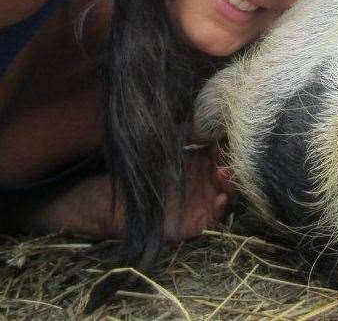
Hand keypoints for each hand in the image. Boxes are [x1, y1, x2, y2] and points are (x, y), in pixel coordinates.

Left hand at [21, 146, 234, 240]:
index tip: (234, 134)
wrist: (102, 199)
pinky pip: (210, 222)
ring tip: (225, 173)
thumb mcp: (158, 143)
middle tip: (229, 156)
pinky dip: (219, 212)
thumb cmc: (129, 168)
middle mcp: (200, 184)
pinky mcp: (187, 226)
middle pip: (229, 176)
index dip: (232, 146)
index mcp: (197, 163)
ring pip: (225, 198)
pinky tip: (220, 198)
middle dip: (235, 166)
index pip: (224, 154)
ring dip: (231, 187)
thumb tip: (205, 110)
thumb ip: (183, 129)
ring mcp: (196, 205)